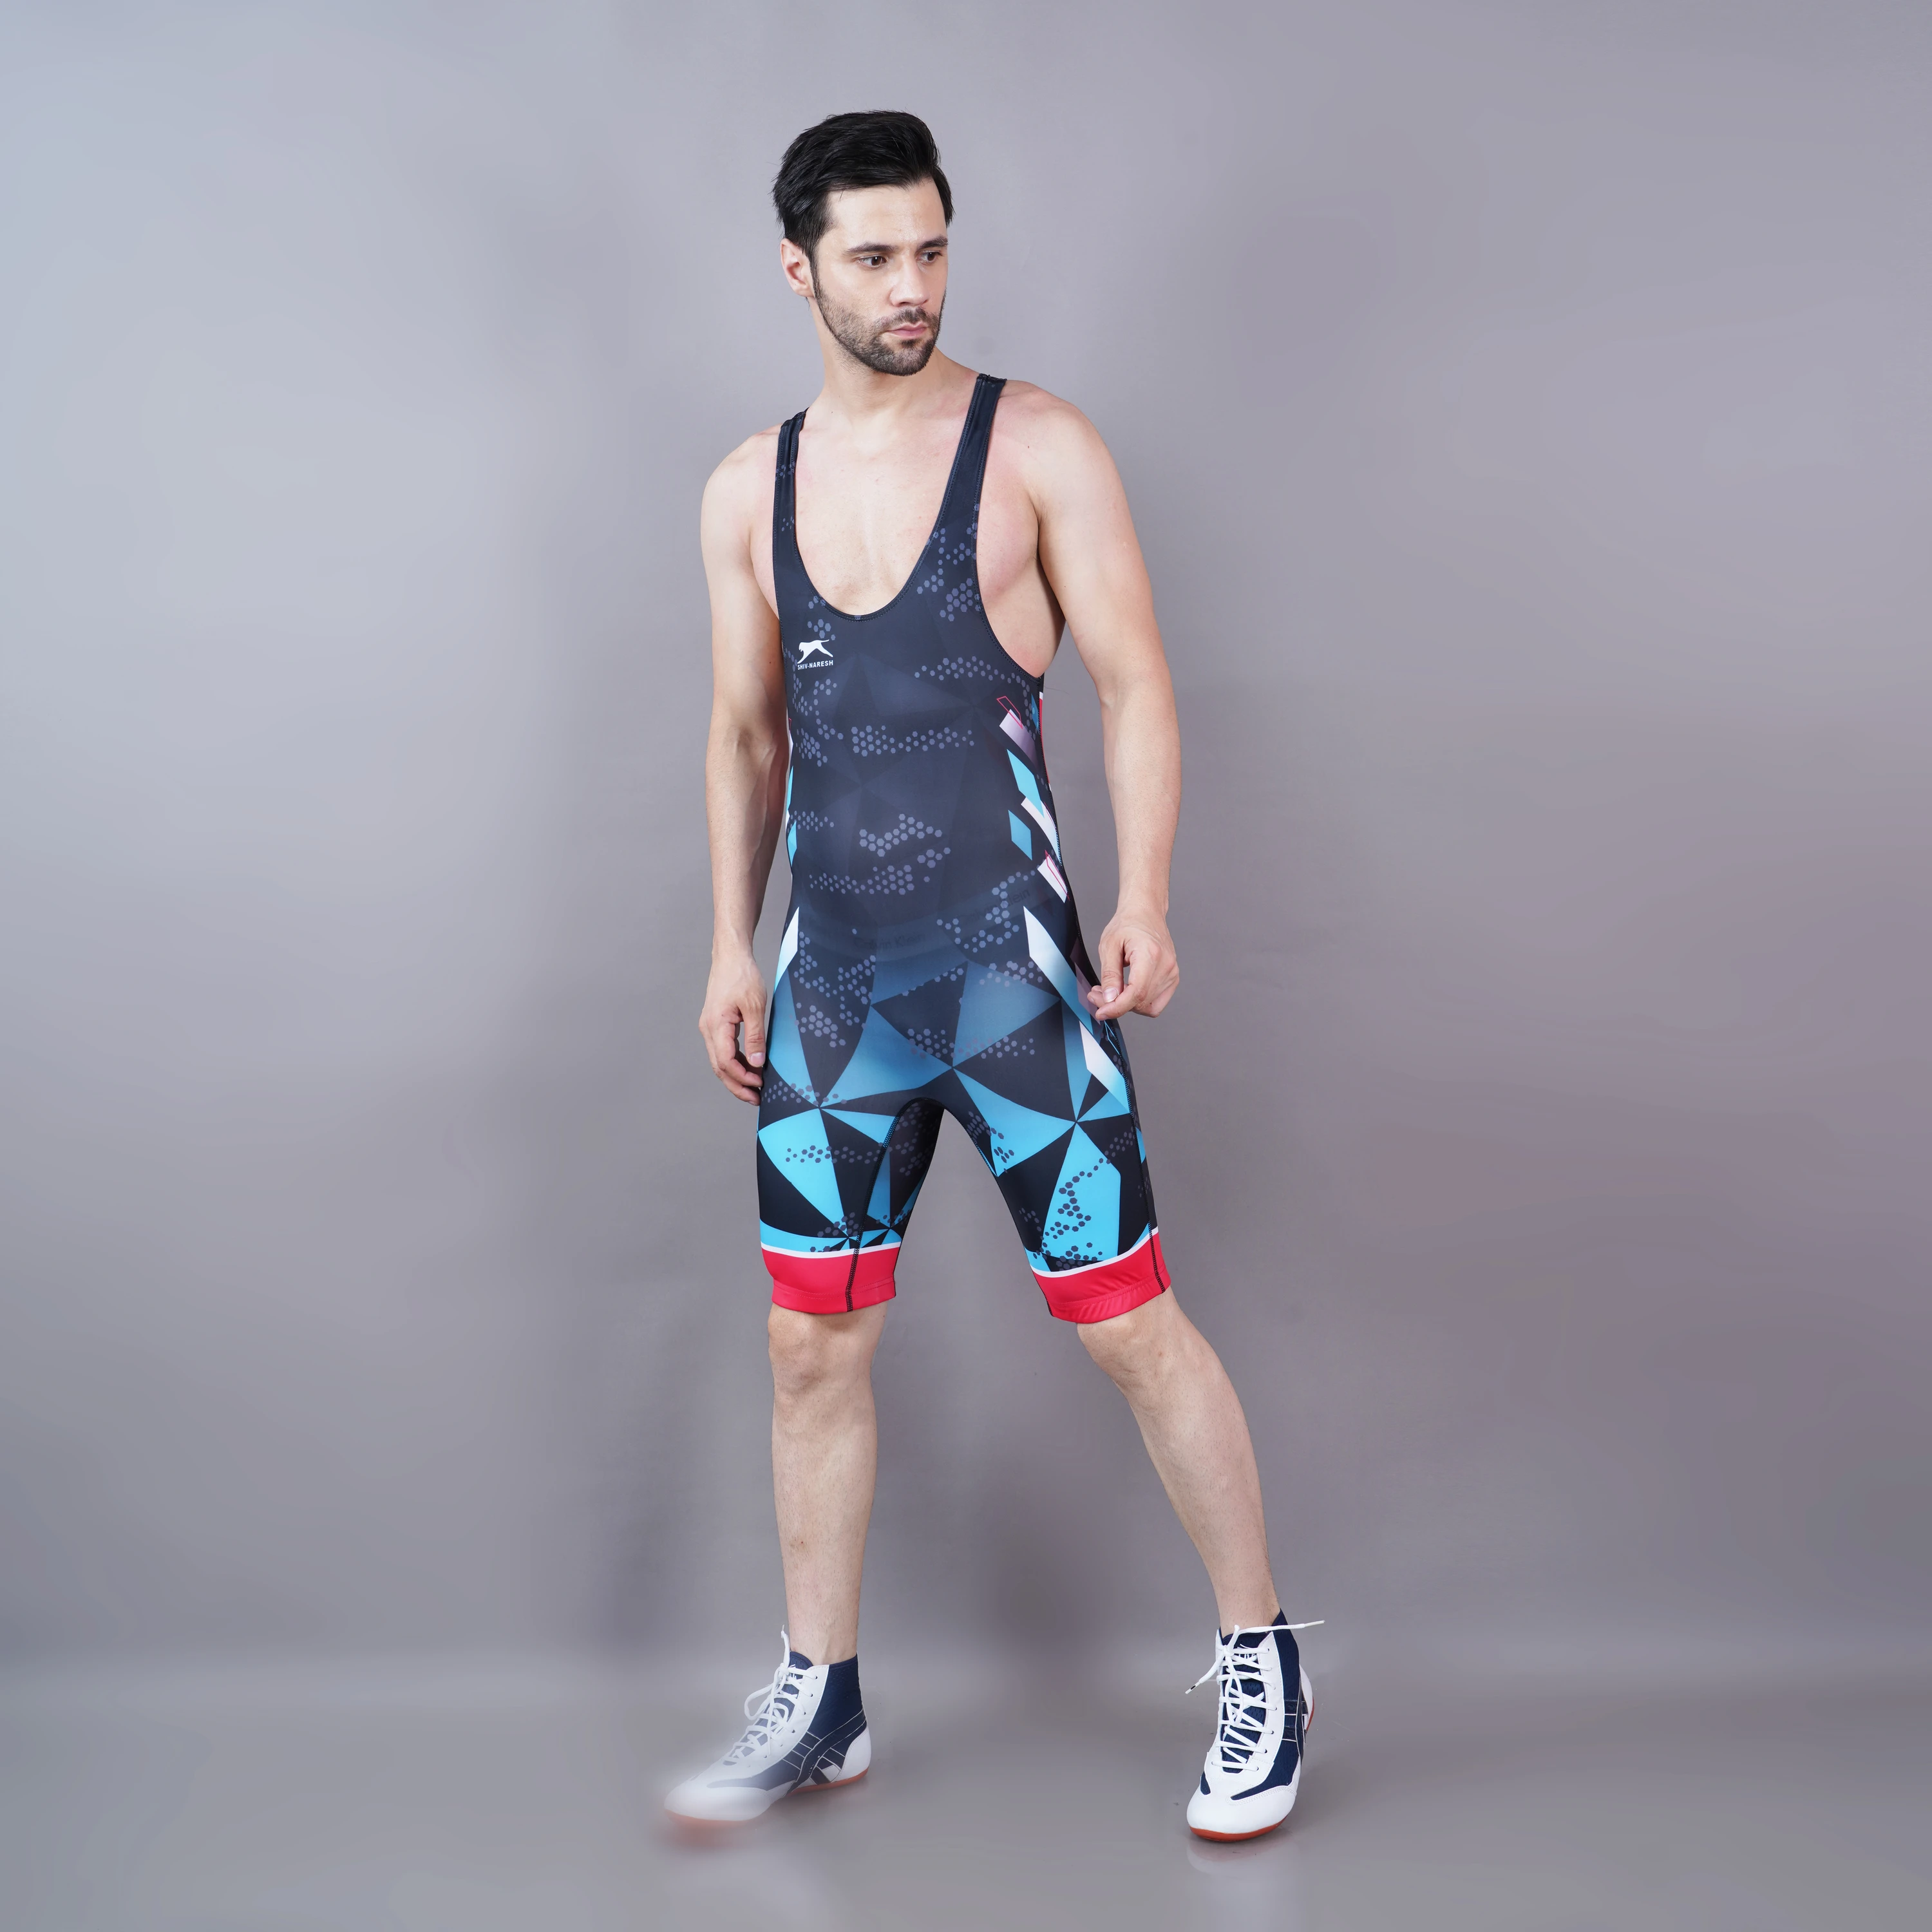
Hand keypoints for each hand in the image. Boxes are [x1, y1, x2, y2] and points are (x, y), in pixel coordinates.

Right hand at [698, 952, 768, 1101]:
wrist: (730, 956)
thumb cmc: (742, 975)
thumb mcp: (755, 1005)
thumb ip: (756, 1036)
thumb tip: (757, 1063)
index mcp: (716, 1025)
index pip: (726, 1062)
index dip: (742, 1078)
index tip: (760, 1085)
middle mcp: (708, 1029)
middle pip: (719, 1067)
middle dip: (737, 1086)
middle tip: (756, 1099)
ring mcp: (710, 1027)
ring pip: (720, 1061)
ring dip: (736, 1076)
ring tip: (755, 1088)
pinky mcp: (715, 1024)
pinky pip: (723, 1050)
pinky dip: (735, 1063)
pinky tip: (749, 1069)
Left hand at [1086, 906, 1179, 1020]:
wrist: (1146, 913)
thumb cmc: (1128, 924)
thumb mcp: (1109, 946)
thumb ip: (1109, 975)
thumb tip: (1109, 999)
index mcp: (1150, 954)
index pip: (1136, 993)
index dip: (1117, 1008)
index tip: (1101, 1012)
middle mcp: (1166, 966)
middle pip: (1140, 1002)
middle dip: (1116, 1004)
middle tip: (1098, 993)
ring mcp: (1172, 973)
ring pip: (1147, 1006)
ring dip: (1127, 1004)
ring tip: (1112, 989)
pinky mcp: (1173, 978)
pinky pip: (1156, 1003)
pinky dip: (1140, 1003)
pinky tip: (1127, 991)